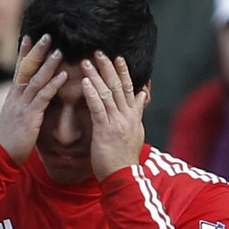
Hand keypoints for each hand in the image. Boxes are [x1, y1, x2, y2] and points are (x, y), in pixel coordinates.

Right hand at [0, 34, 68, 163]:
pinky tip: (63, 76)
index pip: (18, 69)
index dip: (24, 53)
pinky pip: (43, 97)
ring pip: (36, 80)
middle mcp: (16, 97)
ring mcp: (22, 105)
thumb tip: (27, 99)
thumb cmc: (9, 140)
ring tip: (59, 50)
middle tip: (47, 34)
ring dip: (48, 64)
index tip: (29, 36)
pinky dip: (53, 85)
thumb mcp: (14, 118)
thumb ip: (21, 106)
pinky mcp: (30, 116)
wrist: (0, 156)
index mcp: (12, 96)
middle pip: (26, 69)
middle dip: (37, 51)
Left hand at [81, 51, 146, 180]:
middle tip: (98, 51)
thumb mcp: (136, 131)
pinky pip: (98, 109)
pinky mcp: (105, 131)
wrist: (124, 177)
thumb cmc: (125, 158)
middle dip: (108, 67)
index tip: (117, 57)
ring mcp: (117, 123)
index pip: (130, 88)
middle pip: (118, 86)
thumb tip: (143, 95)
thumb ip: (137, 112)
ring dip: (96, 76)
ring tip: (86, 62)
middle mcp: (127, 116)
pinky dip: (92, 94)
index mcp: (133, 116)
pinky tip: (85, 82)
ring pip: (107, 94)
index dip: (123, 71)